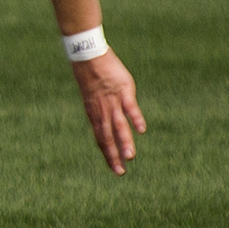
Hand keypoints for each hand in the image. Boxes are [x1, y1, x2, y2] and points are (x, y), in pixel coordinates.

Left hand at [71, 49, 144, 174]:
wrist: (87, 55)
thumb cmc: (92, 75)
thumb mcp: (93, 96)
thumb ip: (100, 109)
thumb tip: (106, 120)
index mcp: (94, 113)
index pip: (100, 138)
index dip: (107, 154)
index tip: (114, 168)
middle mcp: (102, 111)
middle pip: (107, 137)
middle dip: (114, 155)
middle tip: (120, 172)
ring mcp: (112, 101)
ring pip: (118, 126)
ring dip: (125, 142)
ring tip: (130, 157)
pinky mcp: (123, 91)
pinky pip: (130, 107)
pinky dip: (135, 118)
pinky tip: (141, 130)